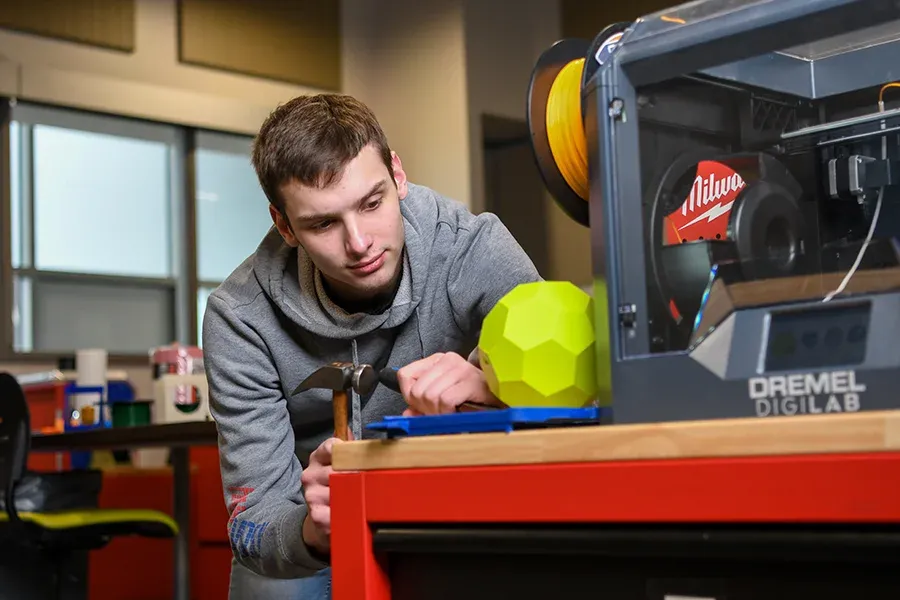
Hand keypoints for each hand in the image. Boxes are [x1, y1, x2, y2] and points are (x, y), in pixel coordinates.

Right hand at [300, 429, 353, 553]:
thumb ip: (348, 448)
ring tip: (365, 498)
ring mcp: (311, 495)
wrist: (321, 516)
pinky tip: (355, 513)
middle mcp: (310, 474)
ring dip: (357, 496)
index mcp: (317, 458)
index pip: (332, 446)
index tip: (363, 459)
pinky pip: (338, 512)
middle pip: (339, 470)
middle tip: (373, 480)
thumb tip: (354, 431)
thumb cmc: (334, 485)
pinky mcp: (316, 515)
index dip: (350, 452)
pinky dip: (350, 514)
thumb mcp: (340, 463)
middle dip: (359, 476)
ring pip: (341, 491)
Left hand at [396, 352, 502, 415]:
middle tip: (440, 412)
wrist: (501, 399)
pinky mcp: (471, 381)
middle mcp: (447, 360)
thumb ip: (421, 406)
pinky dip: (449, 412)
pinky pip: (446, 400)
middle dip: (425, 409)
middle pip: (417, 390)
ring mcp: (460, 368)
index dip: (410, 397)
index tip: (424, 406)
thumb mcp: (442, 399)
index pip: (405, 375)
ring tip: (450, 412)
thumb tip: (407, 414)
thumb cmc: (471, 399)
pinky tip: (457, 412)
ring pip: (430, 396)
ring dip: (439, 412)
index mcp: (437, 360)